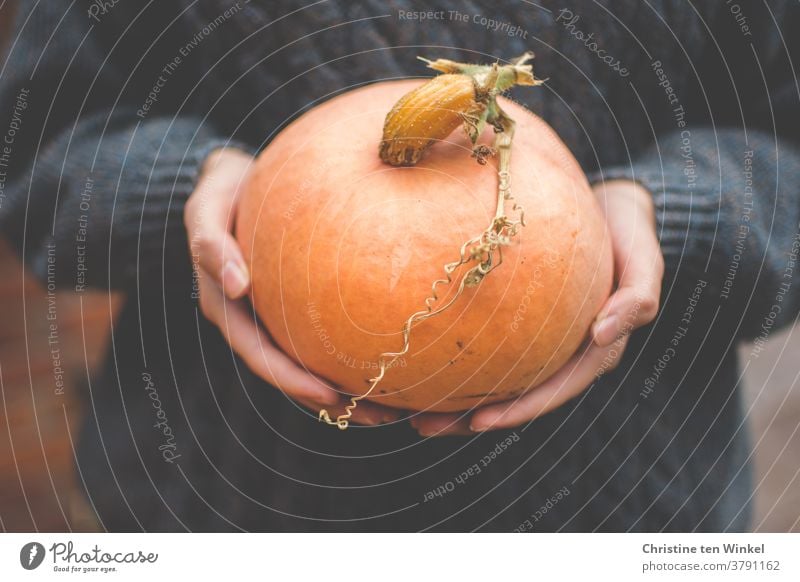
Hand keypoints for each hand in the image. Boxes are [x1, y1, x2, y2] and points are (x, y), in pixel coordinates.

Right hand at [185, 147, 399, 425]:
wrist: (235, 179)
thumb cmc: (219, 191)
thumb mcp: (204, 210)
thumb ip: (211, 245)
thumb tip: (238, 287)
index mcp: (226, 308)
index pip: (260, 355)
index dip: (293, 380)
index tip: (331, 396)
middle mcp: (251, 320)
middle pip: (291, 371)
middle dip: (331, 399)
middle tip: (377, 416)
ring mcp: (273, 315)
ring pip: (309, 361)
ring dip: (347, 388)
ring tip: (390, 407)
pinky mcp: (294, 304)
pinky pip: (321, 332)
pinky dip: (348, 351)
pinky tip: (385, 358)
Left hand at [410, 179, 664, 435]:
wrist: (611, 208)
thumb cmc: (629, 233)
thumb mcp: (644, 261)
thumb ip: (636, 298)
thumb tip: (601, 334)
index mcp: (593, 351)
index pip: (553, 391)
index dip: (518, 410)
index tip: (479, 422)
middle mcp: (563, 353)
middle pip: (514, 396)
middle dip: (470, 417)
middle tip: (424, 425)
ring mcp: (541, 340)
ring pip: (495, 379)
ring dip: (454, 399)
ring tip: (410, 410)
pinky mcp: (520, 320)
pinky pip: (487, 343)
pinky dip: (457, 357)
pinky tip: (420, 357)